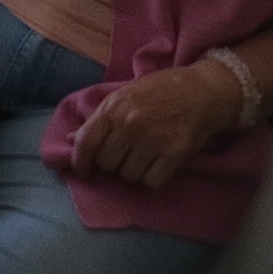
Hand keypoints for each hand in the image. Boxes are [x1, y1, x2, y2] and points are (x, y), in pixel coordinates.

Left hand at [70, 62, 237, 187]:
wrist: (202, 91)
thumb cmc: (159, 91)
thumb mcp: (124, 95)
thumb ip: (100, 118)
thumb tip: (71, 140)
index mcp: (114, 108)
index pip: (86, 142)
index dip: (80, 161)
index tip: (84, 170)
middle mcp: (131, 125)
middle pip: (106, 163)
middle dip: (111, 163)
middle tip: (123, 155)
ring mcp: (153, 140)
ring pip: (128, 176)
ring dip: (133, 171)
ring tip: (142, 157)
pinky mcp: (175, 154)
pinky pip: (151, 182)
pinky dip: (152, 178)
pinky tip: (157, 164)